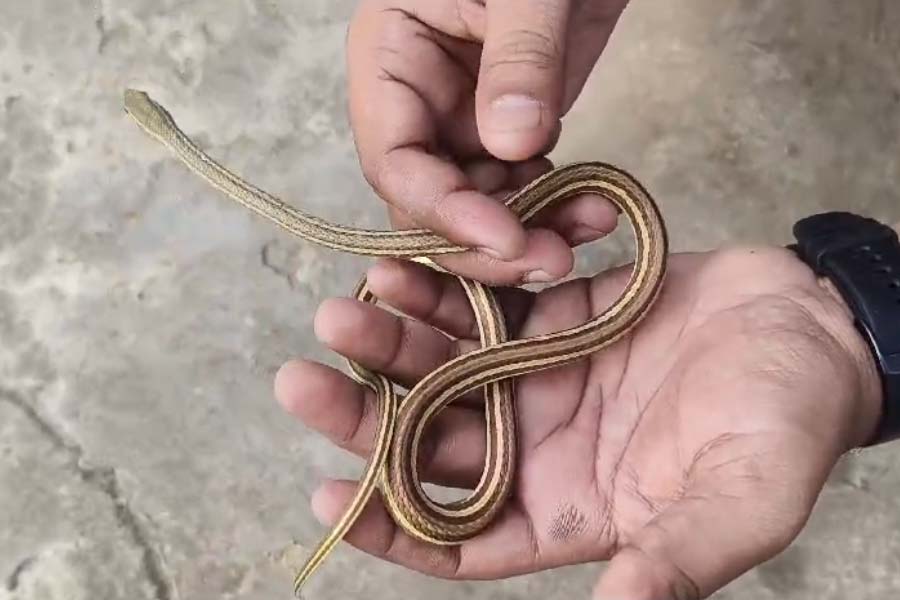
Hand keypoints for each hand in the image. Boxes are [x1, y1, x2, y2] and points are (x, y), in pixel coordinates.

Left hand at [275, 244, 881, 598]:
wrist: (814, 331)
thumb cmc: (787, 426)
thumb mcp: (739, 503)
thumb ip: (674, 558)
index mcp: (570, 510)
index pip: (461, 535)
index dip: (392, 523)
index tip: (330, 497)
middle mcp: (541, 446)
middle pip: (432, 440)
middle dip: (365, 414)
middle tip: (304, 378)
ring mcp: (543, 377)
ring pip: (446, 365)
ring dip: (394, 341)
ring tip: (347, 308)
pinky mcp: (556, 315)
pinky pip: (486, 303)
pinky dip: (448, 286)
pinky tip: (407, 263)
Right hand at [346, 0, 629, 284]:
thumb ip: (520, 55)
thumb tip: (512, 145)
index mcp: (391, 57)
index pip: (394, 159)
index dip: (441, 211)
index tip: (503, 239)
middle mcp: (418, 99)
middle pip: (430, 201)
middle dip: (484, 240)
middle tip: (548, 260)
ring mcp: (464, 117)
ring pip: (477, 206)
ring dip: (526, 233)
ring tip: (586, 232)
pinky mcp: (511, 126)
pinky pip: (519, 187)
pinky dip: (552, 208)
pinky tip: (592, 210)